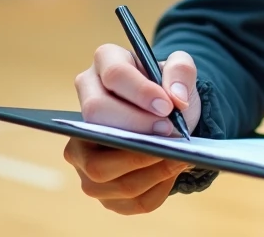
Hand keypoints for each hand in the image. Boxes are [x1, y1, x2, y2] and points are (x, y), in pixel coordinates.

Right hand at [63, 44, 202, 214]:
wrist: (169, 123)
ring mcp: (81, 148)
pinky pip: (119, 198)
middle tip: (171, 132)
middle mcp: (84, 104)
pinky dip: (151, 189)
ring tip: (177, 156)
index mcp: (104, 65)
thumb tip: (176, 97)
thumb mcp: (181, 73)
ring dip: (145, 167)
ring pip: (100, 167)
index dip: (140, 92)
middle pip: (97, 118)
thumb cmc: (169, 94)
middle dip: (137, 128)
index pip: (114, 76)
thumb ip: (182, 71)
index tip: (167, 106)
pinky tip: (170, 173)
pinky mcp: (92, 181)